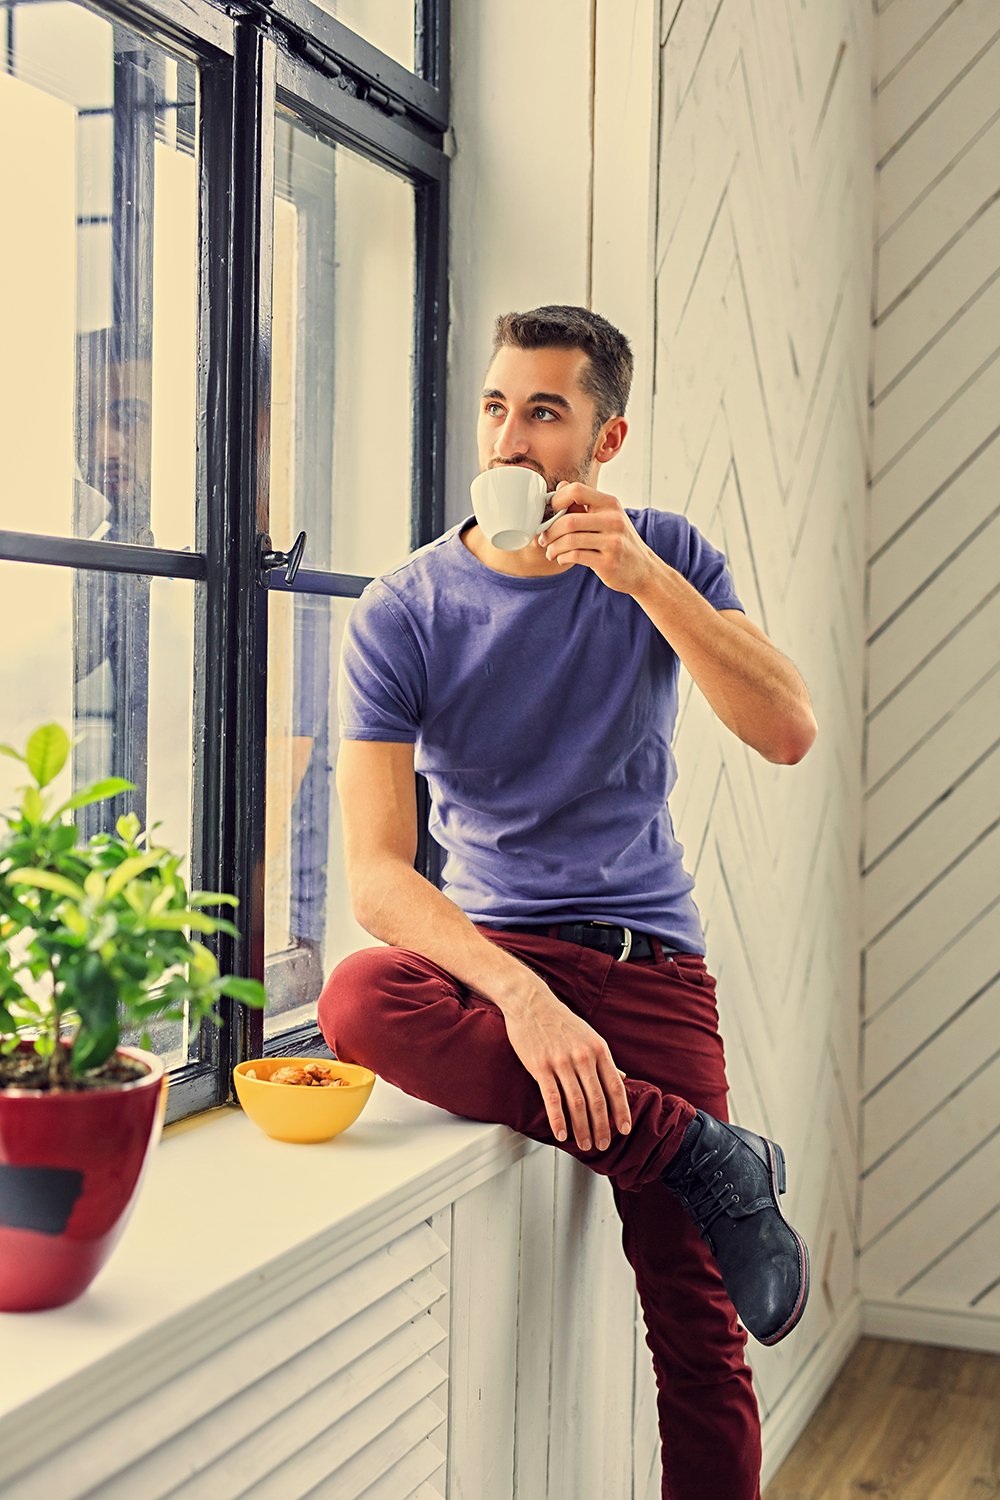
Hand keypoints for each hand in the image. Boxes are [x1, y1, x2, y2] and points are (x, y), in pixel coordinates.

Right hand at [501, 987, 631, 1150]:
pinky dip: (558, 1119)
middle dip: (602, 1127)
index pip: (615, 1087)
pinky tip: (562, 1134)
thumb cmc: (560, 1021)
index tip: (624, 1129)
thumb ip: (605, 1059)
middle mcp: (583, 1057)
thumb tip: (623, 1077)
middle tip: (603, 1145)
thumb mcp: (589, 1036)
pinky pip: (552, 1099)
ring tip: (584, 1144)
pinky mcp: (541, 1067)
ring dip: (582, 1128)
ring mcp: (562, 1062)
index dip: (621, 1111)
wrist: (531, 1002)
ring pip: (577, 1103)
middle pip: (597, 1100)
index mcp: (599, 1049)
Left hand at [537, 481, 656, 594]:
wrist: (642, 569)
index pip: (576, 490)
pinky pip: (575, 556)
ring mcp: (612, 542)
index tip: (549, 513)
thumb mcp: (607, 517)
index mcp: (610, 503)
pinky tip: (562, 558)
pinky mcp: (608, 562)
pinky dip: (563, 557)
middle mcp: (613, 520)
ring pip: (569, 540)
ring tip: (550, 551)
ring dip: (553, 547)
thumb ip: (584, 503)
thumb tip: (560, 486)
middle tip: (543, 538)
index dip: (556, 500)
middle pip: (569, 520)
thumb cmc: (619, 541)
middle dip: (549, 530)